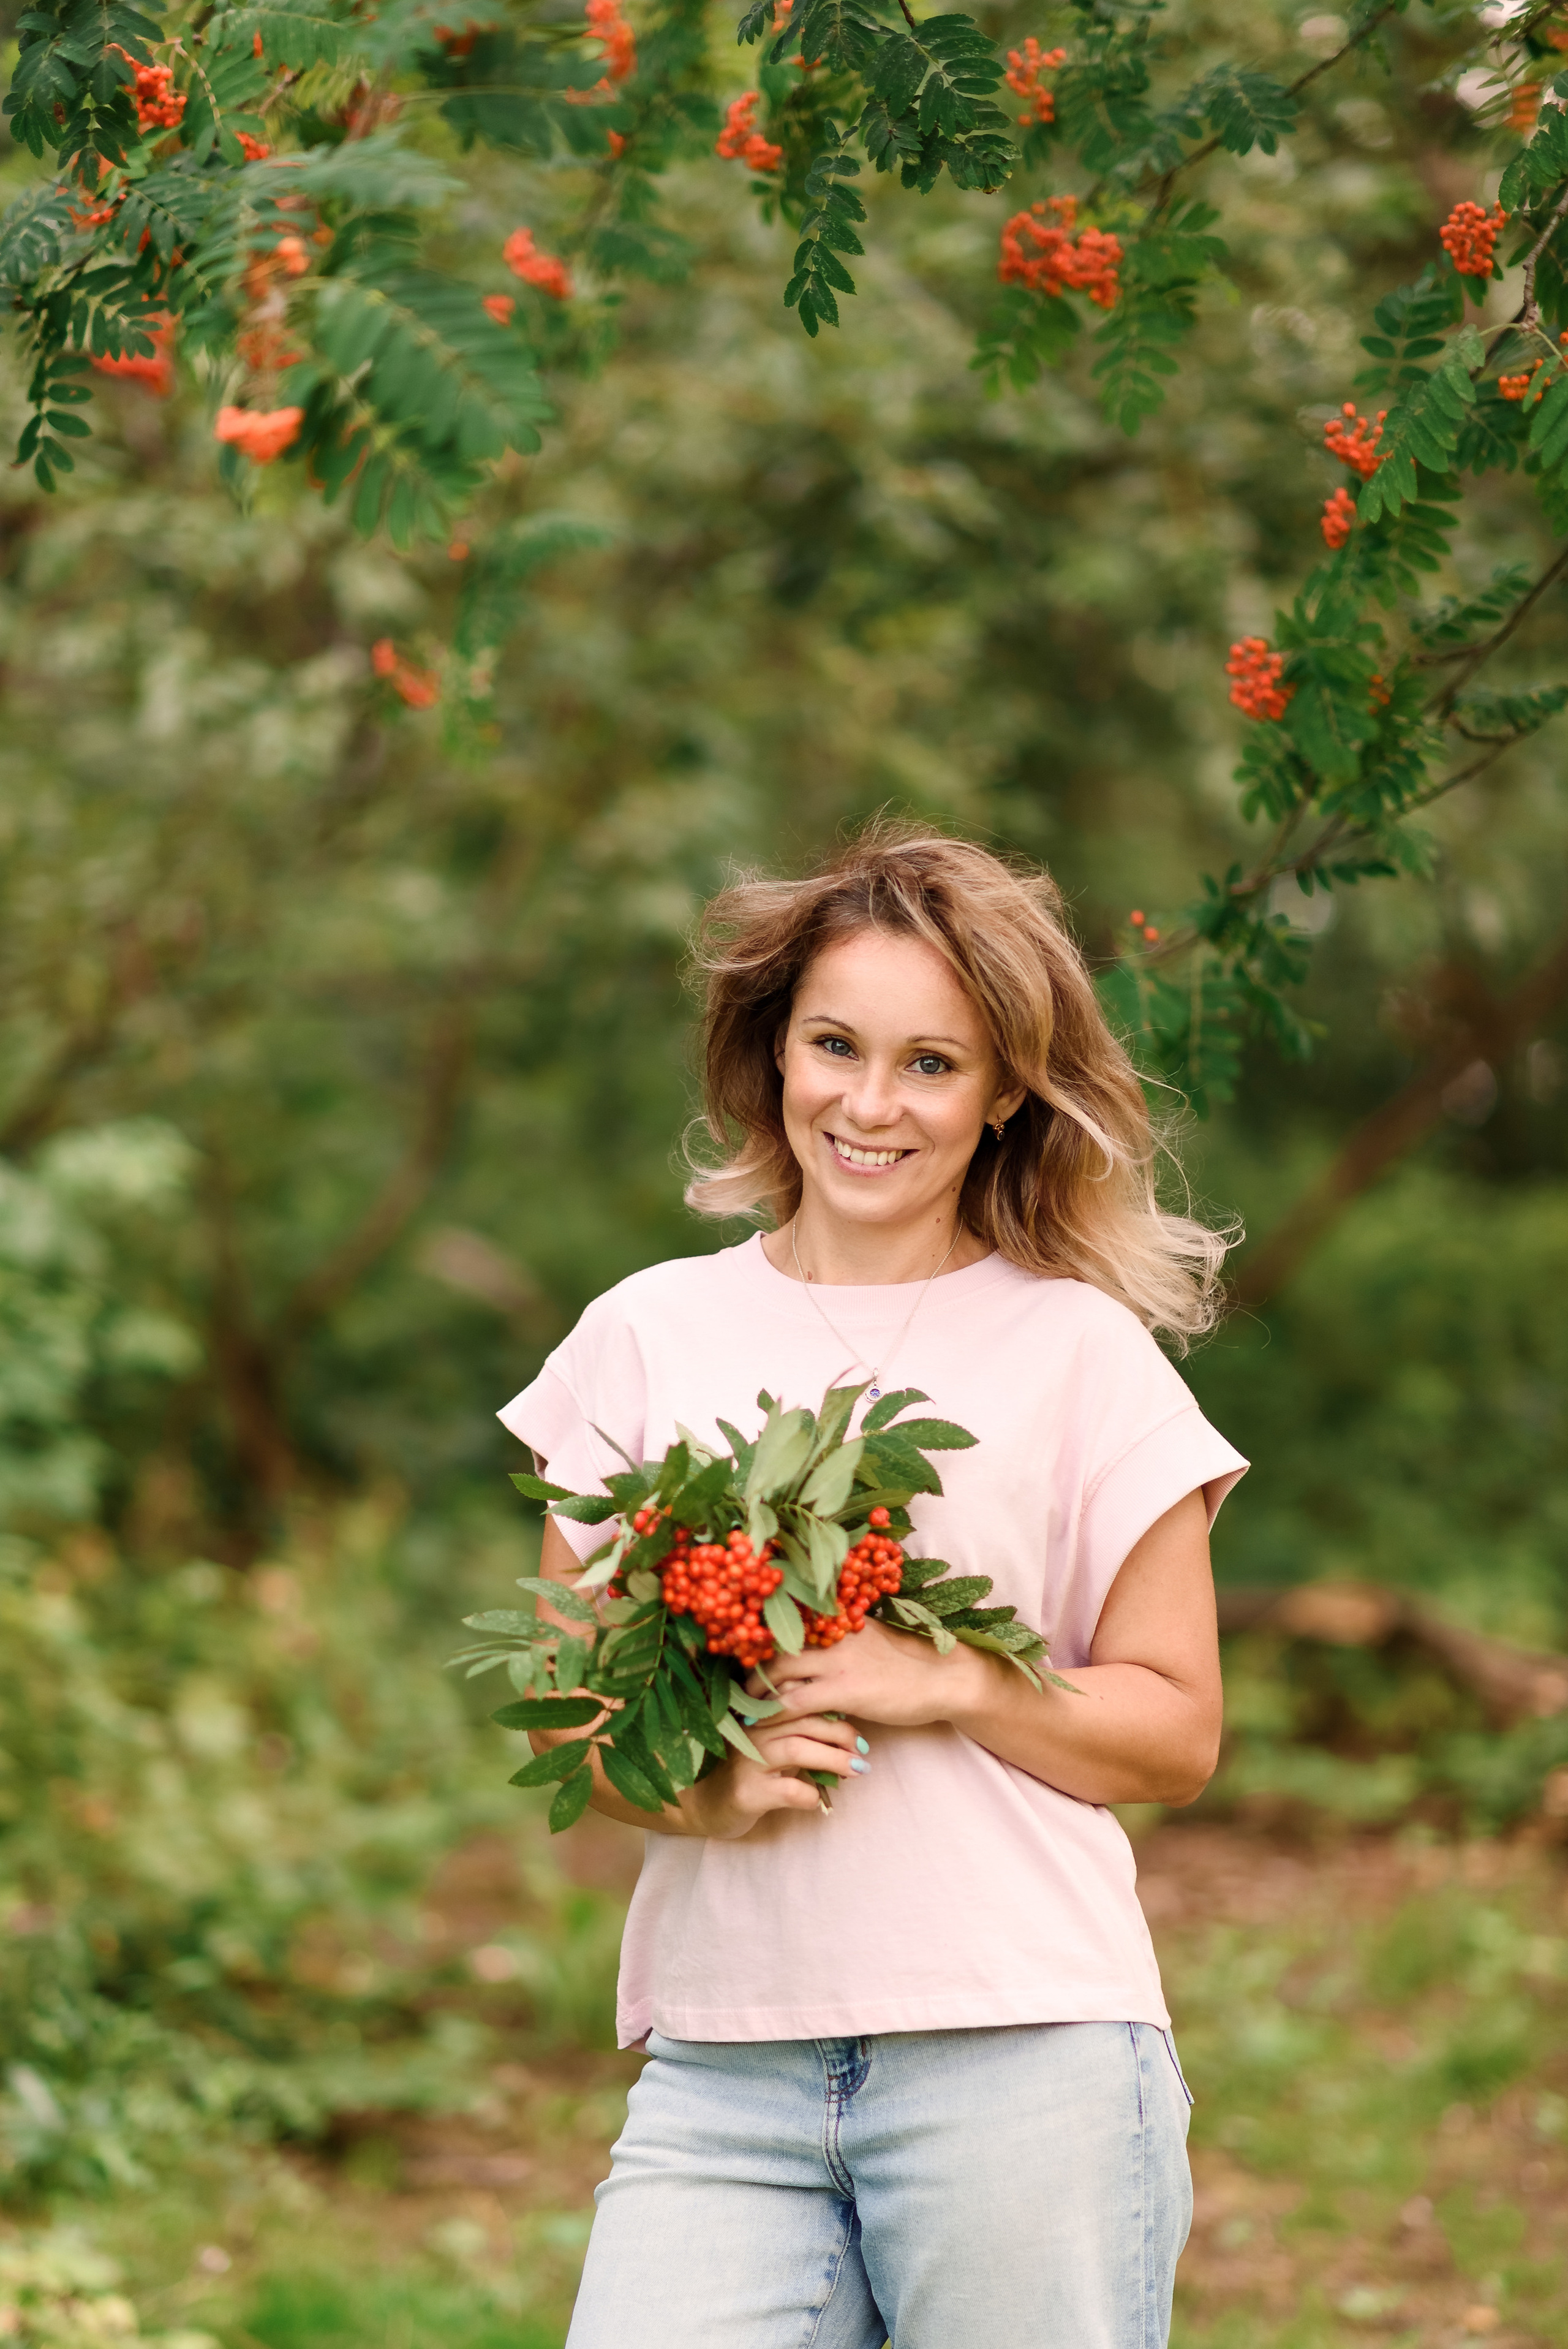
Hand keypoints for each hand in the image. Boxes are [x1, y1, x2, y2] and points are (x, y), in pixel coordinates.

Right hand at [683, 1708, 869, 1839]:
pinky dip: (809, 1794)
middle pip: (803, 1720)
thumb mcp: (771, 1745)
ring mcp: (749, 1761)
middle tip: (863, 1749)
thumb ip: (797, 1730)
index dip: (832, 1703)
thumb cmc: (747, 1772)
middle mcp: (753, 1732)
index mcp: (761, 1715)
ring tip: (857, 1770)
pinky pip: (788, 1790)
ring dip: (833, 1759)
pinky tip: (817, 1800)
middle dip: (840, 1732)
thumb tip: (844, 1726)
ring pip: (797, 1749)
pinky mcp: (748, 1792)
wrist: (705, 1804)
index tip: (857, 1715)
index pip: (799, 1695)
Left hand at [747, 1615, 994, 1731]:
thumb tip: (808, 1645)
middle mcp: (832, 1631)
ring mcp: (837, 1660)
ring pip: (776, 1672)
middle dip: (748, 1666)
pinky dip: (770, 1715)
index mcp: (837, 1616)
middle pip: (773, 1643)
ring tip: (740, 1707)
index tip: (736, 1651)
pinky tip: (757, 1726)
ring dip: (753, 1691)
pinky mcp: (844, 1690)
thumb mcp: (868, 1637)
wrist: (944, 1678)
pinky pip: (794, 1702)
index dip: (757, 1638)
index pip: (785, 1620)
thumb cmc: (909, 1661)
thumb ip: (838, 1637)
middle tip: (735, 1685)